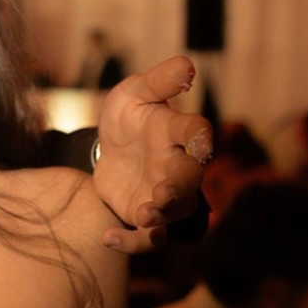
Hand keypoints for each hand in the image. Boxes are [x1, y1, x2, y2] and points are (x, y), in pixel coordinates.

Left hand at [92, 56, 212, 252]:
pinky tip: (107, 237)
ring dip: (161, 219)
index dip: (200, 137)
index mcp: (177, 133)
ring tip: (143, 216)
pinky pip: (146, 237)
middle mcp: (177, 166)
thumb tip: (187, 65)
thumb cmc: (129, 116)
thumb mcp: (135, 92)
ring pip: (174, 214)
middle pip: (189, 182)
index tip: (200, 140)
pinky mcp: (145, 214)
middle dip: (179, 189)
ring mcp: (163, 194)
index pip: (196, 132)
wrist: (109, 146)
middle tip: (163, 193)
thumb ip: (159, 81)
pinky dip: (130, 242)